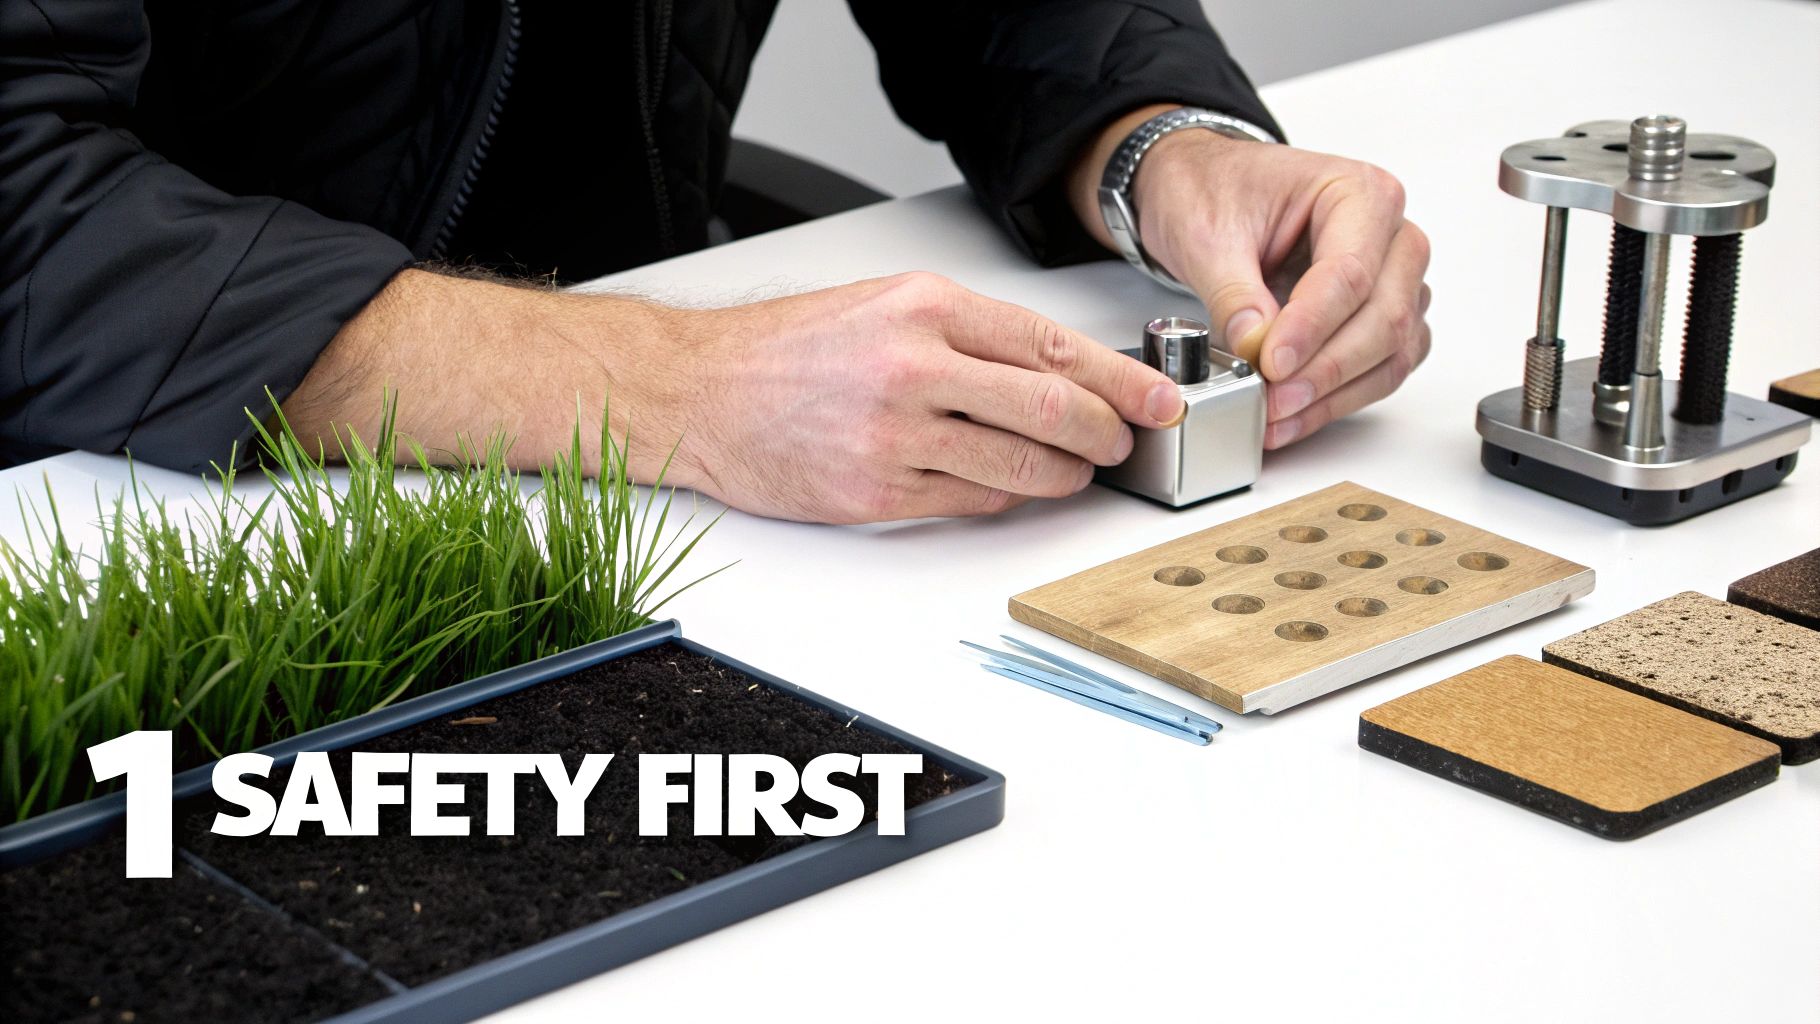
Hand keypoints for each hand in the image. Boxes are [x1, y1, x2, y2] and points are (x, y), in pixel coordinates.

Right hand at [670, 272, 1186, 522]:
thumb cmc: (789, 349)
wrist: (701, 392)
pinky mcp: (876, 492)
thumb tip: (1056, 369)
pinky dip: (1006, 499)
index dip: (1119, 380)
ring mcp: (895, 436)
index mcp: (924, 308)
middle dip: (1107, 433)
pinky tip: (1011, 487)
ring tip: (1074, 471)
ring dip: (1065, 476)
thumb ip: (968, 333)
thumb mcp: (884, 304)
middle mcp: (913, 368)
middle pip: (1051, 410)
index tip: (1156, 400)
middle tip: (1125, 441)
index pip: (1051, 345)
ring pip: (1021, 468)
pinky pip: (972, 504)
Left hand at [1071, 108, 1431, 448]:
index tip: (1271, 362)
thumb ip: (1234, 292)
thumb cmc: (1216, 190)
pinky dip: (1339, 398)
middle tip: (1272, 398)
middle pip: (1384, 317)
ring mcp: (1396, 281)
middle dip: (1325, 369)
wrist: (1208, 188)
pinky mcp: (1382, 319)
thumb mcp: (1208, 235)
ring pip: (1391, 352)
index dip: (1312, 327)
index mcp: (1360, 193)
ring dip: (1335, 393)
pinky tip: (1294, 415)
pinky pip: (1381, 368)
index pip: (1351, 273)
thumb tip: (1255, 345)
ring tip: (1277, 416)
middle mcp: (1392, 236)